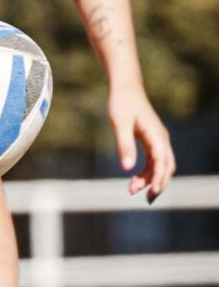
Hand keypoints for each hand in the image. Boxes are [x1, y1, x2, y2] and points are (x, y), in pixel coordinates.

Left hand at [107, 82, 174, 200]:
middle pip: (166, 166)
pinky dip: (147, 171)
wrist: (125, 88)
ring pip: (160, 165)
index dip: (159, 178)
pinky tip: (134, 179)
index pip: (162, 161)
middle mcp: (161, 139)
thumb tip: (127, 169)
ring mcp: (158, 139)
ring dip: (150, 178)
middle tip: (145, 198)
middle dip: (158, 182)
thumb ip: (124, 146)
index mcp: (157, 136)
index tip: (153, 191)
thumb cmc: (121, 104)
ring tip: (132, 190)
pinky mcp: (151, 140)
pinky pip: (153, 160)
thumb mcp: (120, 124)